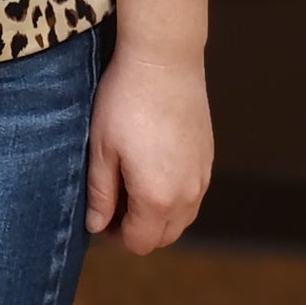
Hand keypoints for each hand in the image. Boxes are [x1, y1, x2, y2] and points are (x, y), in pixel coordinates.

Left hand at [85, 47, 212, 254]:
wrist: (164, 61)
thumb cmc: (126, 101)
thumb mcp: (103, 147)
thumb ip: (101, 192)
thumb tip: (97, 225)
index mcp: (157, 199)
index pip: (139, 242)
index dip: (115, 238)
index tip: (98, 219)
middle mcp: (187, 197)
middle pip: (163, 237)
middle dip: (137, 230)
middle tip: (110, 205)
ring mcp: (202, 178)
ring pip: (181, 218)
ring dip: (157, 216)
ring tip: (130, 187)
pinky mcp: (208, 159)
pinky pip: (193, 195)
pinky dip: (173, 197)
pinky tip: (152, 170)